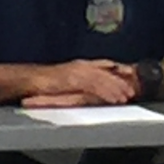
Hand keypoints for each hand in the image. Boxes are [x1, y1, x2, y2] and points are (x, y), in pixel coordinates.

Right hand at [21, 60, 135, 106]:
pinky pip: (95, 86)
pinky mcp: (74, 80)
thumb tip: (88, 88)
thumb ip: (78, 81)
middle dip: (120, 80)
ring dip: (116, 88)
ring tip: (126, 96)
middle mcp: (80, 65)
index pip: (103, 64)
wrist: (30, 80)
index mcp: (79, 64)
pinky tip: (114, 99)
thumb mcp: (65, 79)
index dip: (117, 68)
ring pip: (103, 79)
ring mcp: (77, 71)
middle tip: (133, 89)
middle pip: (106, 71)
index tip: (130, 73)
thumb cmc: (44, 82)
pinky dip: (106, 93)